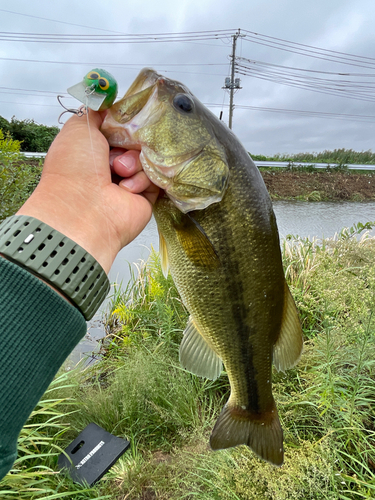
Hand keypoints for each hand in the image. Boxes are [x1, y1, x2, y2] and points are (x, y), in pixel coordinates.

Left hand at [17, 110, 158, 272]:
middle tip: (115, 152)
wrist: (83, 211)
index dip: (125, 122)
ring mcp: (129, 181)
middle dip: (129, 142)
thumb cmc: (74, 169)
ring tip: (118, 174)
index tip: (127, 119)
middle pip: (137, 140)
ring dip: (133, 162)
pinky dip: (141, 180)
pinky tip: (126, 189)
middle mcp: (111, 165)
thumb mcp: (79, 128)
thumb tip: (104, 98)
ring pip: (147, 157)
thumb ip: (95, 110)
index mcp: (95, 149)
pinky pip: (156, 177)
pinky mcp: (146, 197)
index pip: (120, 127)